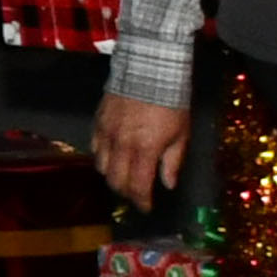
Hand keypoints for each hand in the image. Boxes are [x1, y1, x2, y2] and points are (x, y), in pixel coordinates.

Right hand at [93, 89, 192, 211]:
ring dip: (113, 177)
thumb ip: (172, 161)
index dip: (142, 201)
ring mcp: (106, 133)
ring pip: (102, 167)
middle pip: (117, 181)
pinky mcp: (98, 122)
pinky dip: (102, 158)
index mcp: (145, 150)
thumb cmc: (171, 101)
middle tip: (136, 195)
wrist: (148, 69)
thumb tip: (168, 184)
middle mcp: (121, 145)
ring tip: (123, 176)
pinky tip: (111, 157)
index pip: (138, 186)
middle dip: (127, 193)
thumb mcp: (181, 132)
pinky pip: (94, 148)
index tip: (147, 208)